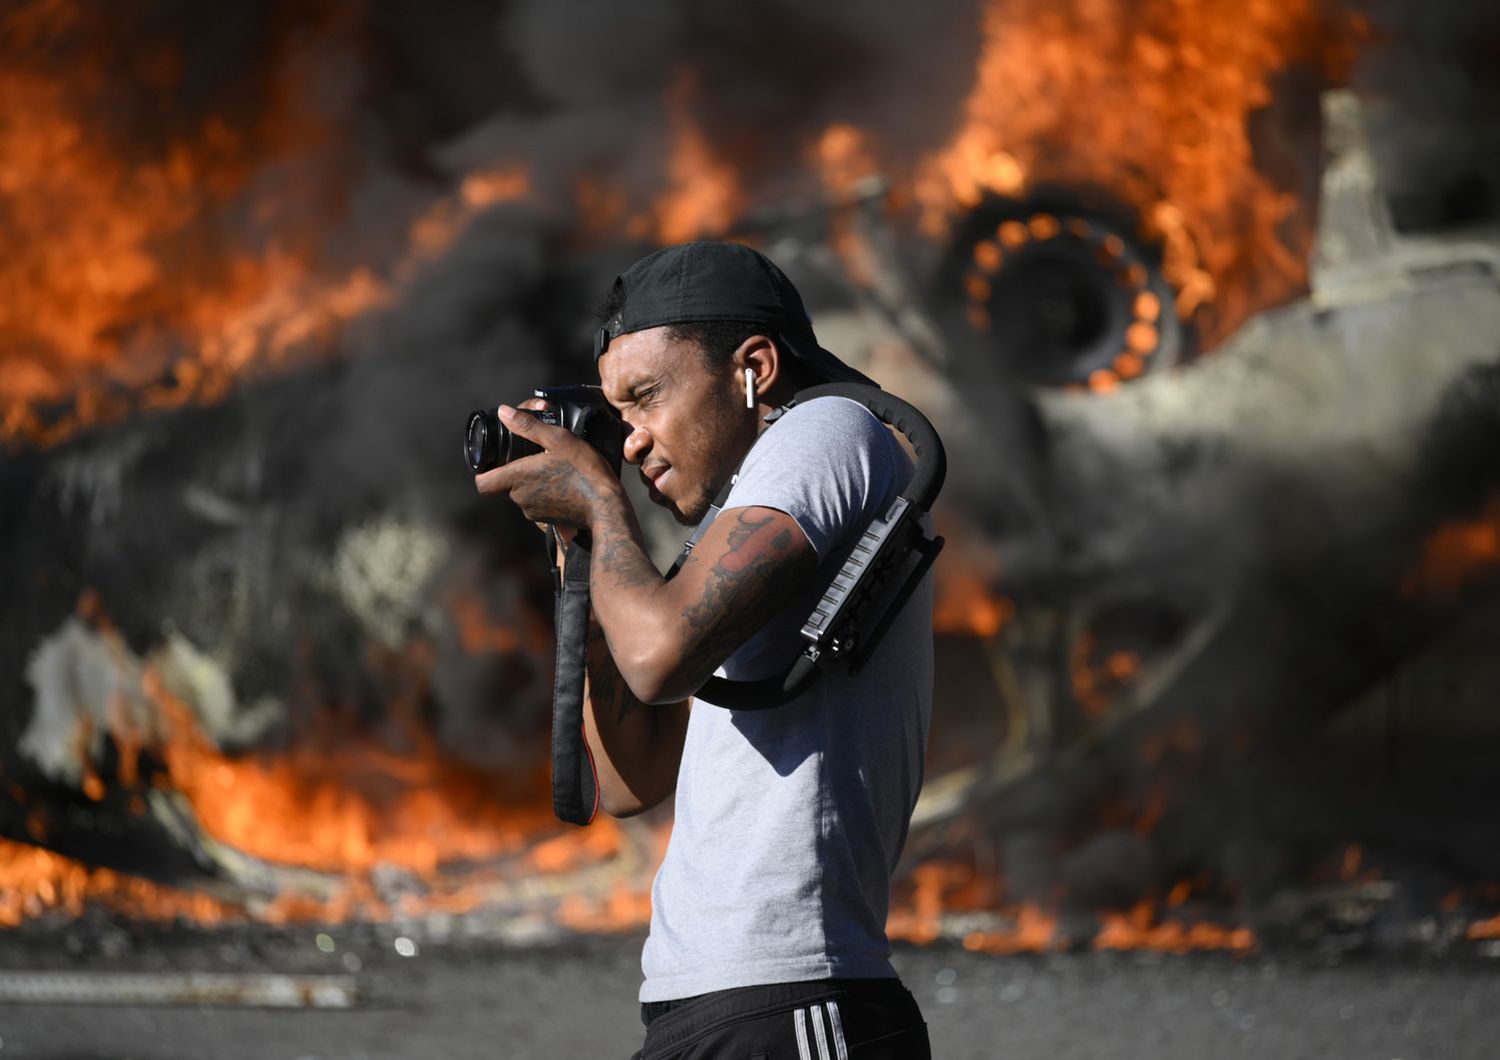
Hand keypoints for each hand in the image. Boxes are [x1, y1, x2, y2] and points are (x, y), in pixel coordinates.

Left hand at [473, 405, 618, 533]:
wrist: (606, 506)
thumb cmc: (584, 471)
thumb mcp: (558, 439)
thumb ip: (528, 425)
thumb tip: (503, 412)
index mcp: (517, 478)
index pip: (482, 482)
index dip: (483, 472)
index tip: (494, 461)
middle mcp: (520, 498)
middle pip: (503, 486)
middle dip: (512, 471)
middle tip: (532, 457)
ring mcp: (533, 512)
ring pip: (520, 495)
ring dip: (529, 483)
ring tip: (551, 469)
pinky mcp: (546, 520)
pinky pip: (536, 505)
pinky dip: (543, 494)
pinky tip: (562, 484)